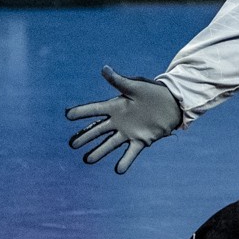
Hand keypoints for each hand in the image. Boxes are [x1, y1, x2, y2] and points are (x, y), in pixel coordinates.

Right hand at [66, 67, 182, 173]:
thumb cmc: (152, 92)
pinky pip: (130, 153)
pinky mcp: (141, 141)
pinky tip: (118, 170)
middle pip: (98, 130)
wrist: (171, 104)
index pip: (95, 110)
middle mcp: (119, 121)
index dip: (82, 112)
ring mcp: (128, 132)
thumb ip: (119, 81)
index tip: (68, 115)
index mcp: (116, 106)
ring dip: (99, 152)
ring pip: (110, 144)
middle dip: (85, 137)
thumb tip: (104, 69)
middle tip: (72, 144)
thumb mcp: (135, 86)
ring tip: (87, 160)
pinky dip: (125, 162)